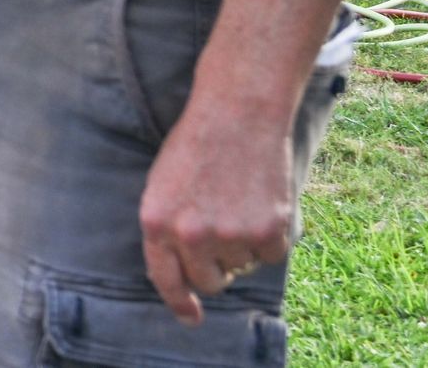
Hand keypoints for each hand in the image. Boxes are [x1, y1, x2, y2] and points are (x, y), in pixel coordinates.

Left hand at [140, 100, 293, 324]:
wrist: (237, 110)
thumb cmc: (197, 142)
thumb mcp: (163, 183)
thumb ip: (168, 227)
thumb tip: (181, 272)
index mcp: (156, 221)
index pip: (165, 279)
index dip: (180, 303)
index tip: (192, 316)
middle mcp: (190, 235)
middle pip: (209, 281)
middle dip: (217, 265)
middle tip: (222, 226)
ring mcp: (229, 236)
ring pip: (241, 266)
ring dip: (243, 243)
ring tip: (237, 197)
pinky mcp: (266, 232)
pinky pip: (270, 254)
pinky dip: (270, 235)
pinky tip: (261, 199)